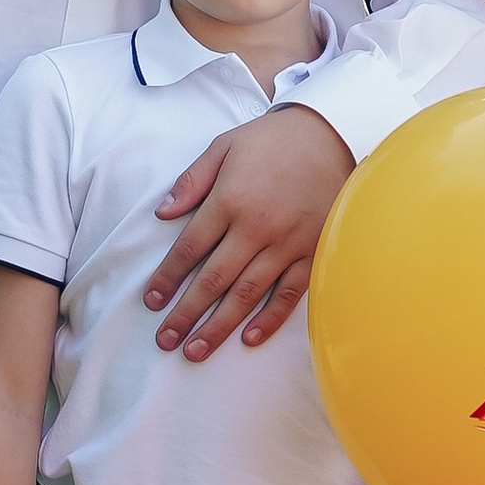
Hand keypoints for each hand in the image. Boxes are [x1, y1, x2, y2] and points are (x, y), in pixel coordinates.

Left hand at [145, 102, 356, 355]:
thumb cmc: (274, 140)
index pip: (189, 248)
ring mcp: (286, 243)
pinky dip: (269, 318)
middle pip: (213, 279)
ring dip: (219, 326)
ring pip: (246, 294)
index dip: (167, 278)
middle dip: (186, 313)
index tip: (152, 301)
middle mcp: (255, 227)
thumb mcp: (225, 145)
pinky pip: (289, 292)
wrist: (332, 134)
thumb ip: (193, 180)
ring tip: (195, 351)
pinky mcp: (313, 251)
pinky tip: (248, 338)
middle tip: (166, 340)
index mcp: (229, 200)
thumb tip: (162, 213)